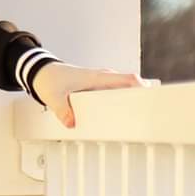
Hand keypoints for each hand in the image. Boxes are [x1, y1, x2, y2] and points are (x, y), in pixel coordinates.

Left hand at [32, 61, 159, 129]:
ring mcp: (100, 82)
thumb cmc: (49, 80)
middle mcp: (102, 77)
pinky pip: (114, 92)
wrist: (41, 71)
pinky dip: (122, 100)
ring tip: (142, 115)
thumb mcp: (53, 97)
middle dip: (143, 96)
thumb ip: (62, 111)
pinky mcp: (96, 87)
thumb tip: (73, 124)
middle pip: (131, 85)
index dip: (142, 87)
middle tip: (153, 112)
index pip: (127, 79)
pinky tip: (124, 114)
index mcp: (97, 77)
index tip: (153, 99)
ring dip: (133, 98)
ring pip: (124, 89)